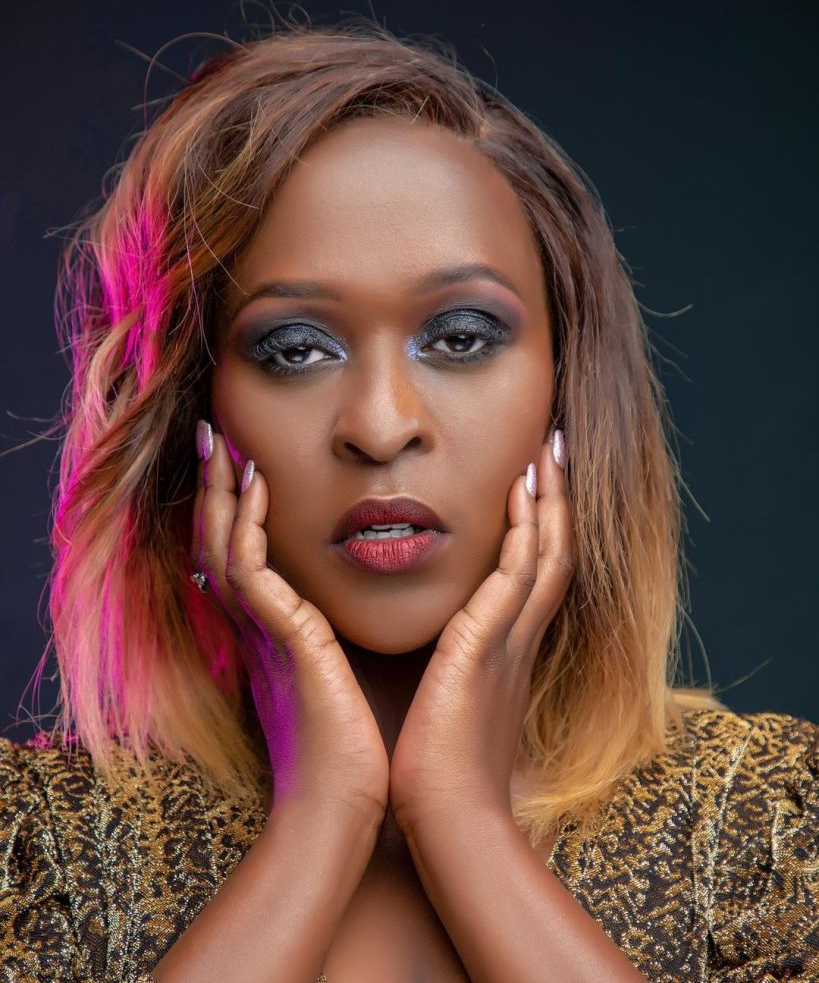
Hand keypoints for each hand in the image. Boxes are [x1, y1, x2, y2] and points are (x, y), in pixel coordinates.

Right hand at [191, 425, 389, 822]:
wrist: (347, 801)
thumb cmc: (355, 742)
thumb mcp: (346, 668)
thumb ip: (344, 631)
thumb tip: (367, 598)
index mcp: (277, 630)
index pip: (244, 551)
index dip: (236, 505)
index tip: (243, 457)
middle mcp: (260, 625)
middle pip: (219, 538)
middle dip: (215, 485)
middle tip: (212, 432)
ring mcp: (264, 632)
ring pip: (223, 544)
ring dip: (222, 490)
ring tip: (224, 440)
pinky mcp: (283, 641)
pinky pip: (251, 571)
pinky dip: (249, 524)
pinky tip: (260, 484)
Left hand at [388, 431, 574, 834]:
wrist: (447, 815)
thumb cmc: (440, 767)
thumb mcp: (448, 701)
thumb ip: (446, 668)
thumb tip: (430, 652)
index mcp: (508, 649)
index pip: (533, 570)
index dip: (540, 523)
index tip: (534, 479)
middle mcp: (520, 637)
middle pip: (554, 549)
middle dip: (557, 498)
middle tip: (556, 446)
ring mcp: (511, 639)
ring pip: (547, 551)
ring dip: (550, 498)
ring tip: (548, 448)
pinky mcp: (489, 644)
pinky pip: (517, 572)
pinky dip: (524, 529)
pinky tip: (519, 489)